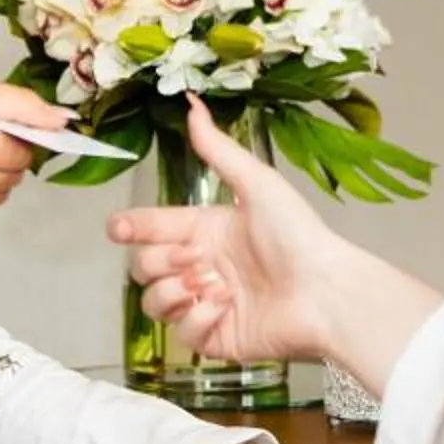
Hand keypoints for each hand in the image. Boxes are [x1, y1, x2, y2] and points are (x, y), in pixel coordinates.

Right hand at [109, 98, 351, 365]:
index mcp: (206, 230)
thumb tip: (192, 104)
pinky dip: (198, 319)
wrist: (325, 292)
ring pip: (154, 303)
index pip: (152, 228)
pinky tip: (225, 308)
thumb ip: (218, 149)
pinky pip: (182, 334)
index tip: (118, 228)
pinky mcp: (215, 338)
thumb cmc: (300, 236)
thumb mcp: (257, 184)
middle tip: (198, 259)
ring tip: (214, 284)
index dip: (130, 227)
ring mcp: (206, 304)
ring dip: (176, 292)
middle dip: (161, 262)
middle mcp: (202, 266)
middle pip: (144, 267)